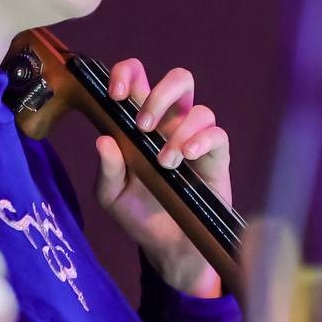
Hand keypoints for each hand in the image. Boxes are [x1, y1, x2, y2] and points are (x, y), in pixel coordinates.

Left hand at [94, 60, 231, 296]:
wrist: (168, 248)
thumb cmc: (139, 215)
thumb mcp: (111, 196)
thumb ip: (107, 169)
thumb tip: (103, 141)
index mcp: (140, 122)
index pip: (138, 78)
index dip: (128, 73)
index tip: (116, 94)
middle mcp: (171, 124)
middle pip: (179, 80)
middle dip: (160, 95)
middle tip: (143, 127)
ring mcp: (195, 139)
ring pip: (199, 109)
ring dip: (178, 132)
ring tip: (164, 163)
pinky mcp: (216, 158)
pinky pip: (218, 134)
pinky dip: (202, 141)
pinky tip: (187, 158)